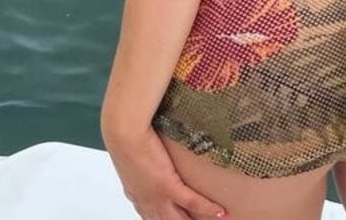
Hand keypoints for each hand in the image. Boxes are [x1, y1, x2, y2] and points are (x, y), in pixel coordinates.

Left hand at [103, 121, 226, 219]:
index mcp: (137, 197)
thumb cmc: (124, 138)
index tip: (179, 218)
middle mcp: (147, 202)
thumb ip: (142, 164)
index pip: (154, 218)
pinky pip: (192, 202)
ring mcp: (157, 197)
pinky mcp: (168, 186)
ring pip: (180, 219)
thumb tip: (151, 155)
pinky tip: (221, 212)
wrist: (124, 133)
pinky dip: (208, 208)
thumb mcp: (132, 158)